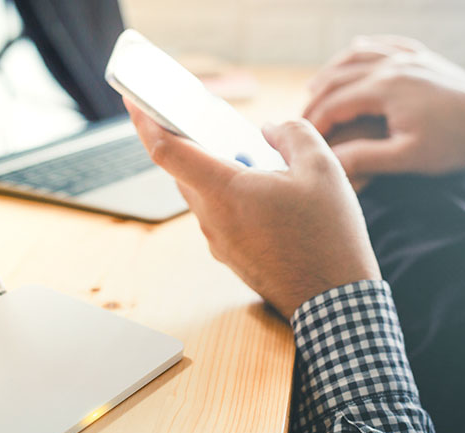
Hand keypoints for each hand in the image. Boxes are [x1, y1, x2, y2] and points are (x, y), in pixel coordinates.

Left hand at [124, 99, 380, 318]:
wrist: (334, 303)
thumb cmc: (329, 237)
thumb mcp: (323, 169)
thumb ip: (293, 133)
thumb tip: (270, 129)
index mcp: (225, 191)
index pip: (166, 150)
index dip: (144, 120)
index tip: (131, 97)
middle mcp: (211, 218)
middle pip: (182, 170)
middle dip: (187, 140)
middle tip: (201, 115)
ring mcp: (218, 241)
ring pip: (201, 193)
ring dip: (213, 169)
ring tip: (243, 151)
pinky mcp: (230, 255)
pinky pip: (217, 214)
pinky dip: (226, 193)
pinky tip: (259, 188)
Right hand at [304, 35, 464, 176]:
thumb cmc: (456, 144)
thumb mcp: (407, 158)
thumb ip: (364, 159)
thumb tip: (326, 162)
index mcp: (385, 88)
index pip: (333, 104)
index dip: (312, 124)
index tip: (299, 141)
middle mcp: (392, 65)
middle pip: (338, 77)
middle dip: (314, 100)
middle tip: (299, 120)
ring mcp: (408, 58)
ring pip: (357, 56)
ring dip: (331, 71)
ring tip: (314, 88)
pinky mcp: (422, 58)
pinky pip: (383, 46)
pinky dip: (362, 50)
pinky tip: (353, 55)